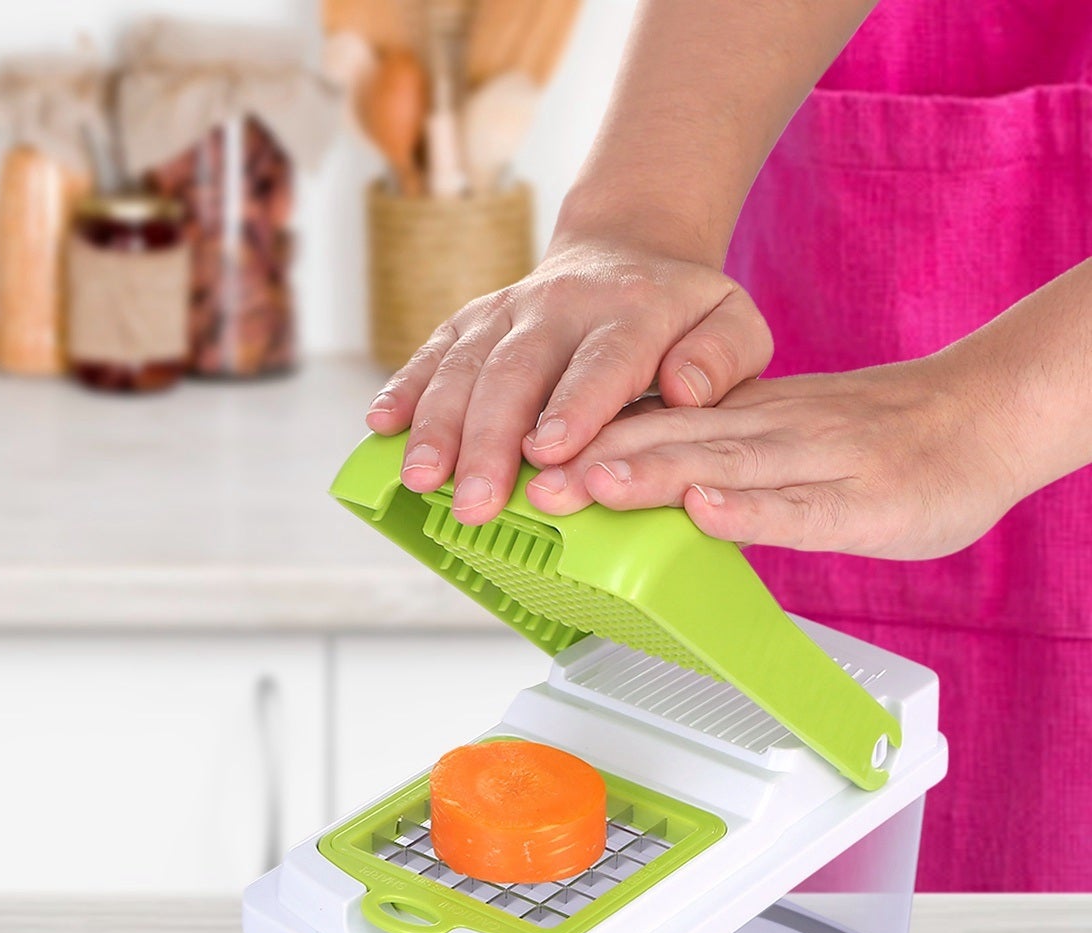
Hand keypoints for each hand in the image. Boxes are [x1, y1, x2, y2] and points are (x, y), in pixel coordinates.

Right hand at [364, 234, 772, 524]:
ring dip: (438, 426)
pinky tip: (380, 426)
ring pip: (466, 365)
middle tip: (476, 502)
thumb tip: (686, 391)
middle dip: (490, 440)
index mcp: (632, 311)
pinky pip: (433, 351)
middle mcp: (561, 306)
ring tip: (421, 480)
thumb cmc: (681, 315)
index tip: (548, 452)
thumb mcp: (732, 324)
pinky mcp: (472, 320)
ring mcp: (508, 310)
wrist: (626, 250)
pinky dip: (404, 388)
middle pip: (518, 371)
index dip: (573, 406)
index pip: (600, 361)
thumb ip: (722, 358)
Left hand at [528, 356, 1027, 559]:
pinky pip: (800, 507)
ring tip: (589, 486)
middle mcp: (772, 430)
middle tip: (526, 477)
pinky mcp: (864, 502)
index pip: (656, 419)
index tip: (522, 455)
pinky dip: (750, 510)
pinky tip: (705, 513)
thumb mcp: (781, 436)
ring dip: (651, 476)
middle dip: (593, 460)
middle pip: (672, 439)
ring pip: (723, 464)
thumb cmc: (881, 437)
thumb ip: (714, 453)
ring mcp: (817, 461)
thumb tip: (633, 473)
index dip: (587, 436)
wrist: (988, 416)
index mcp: (747, 416)